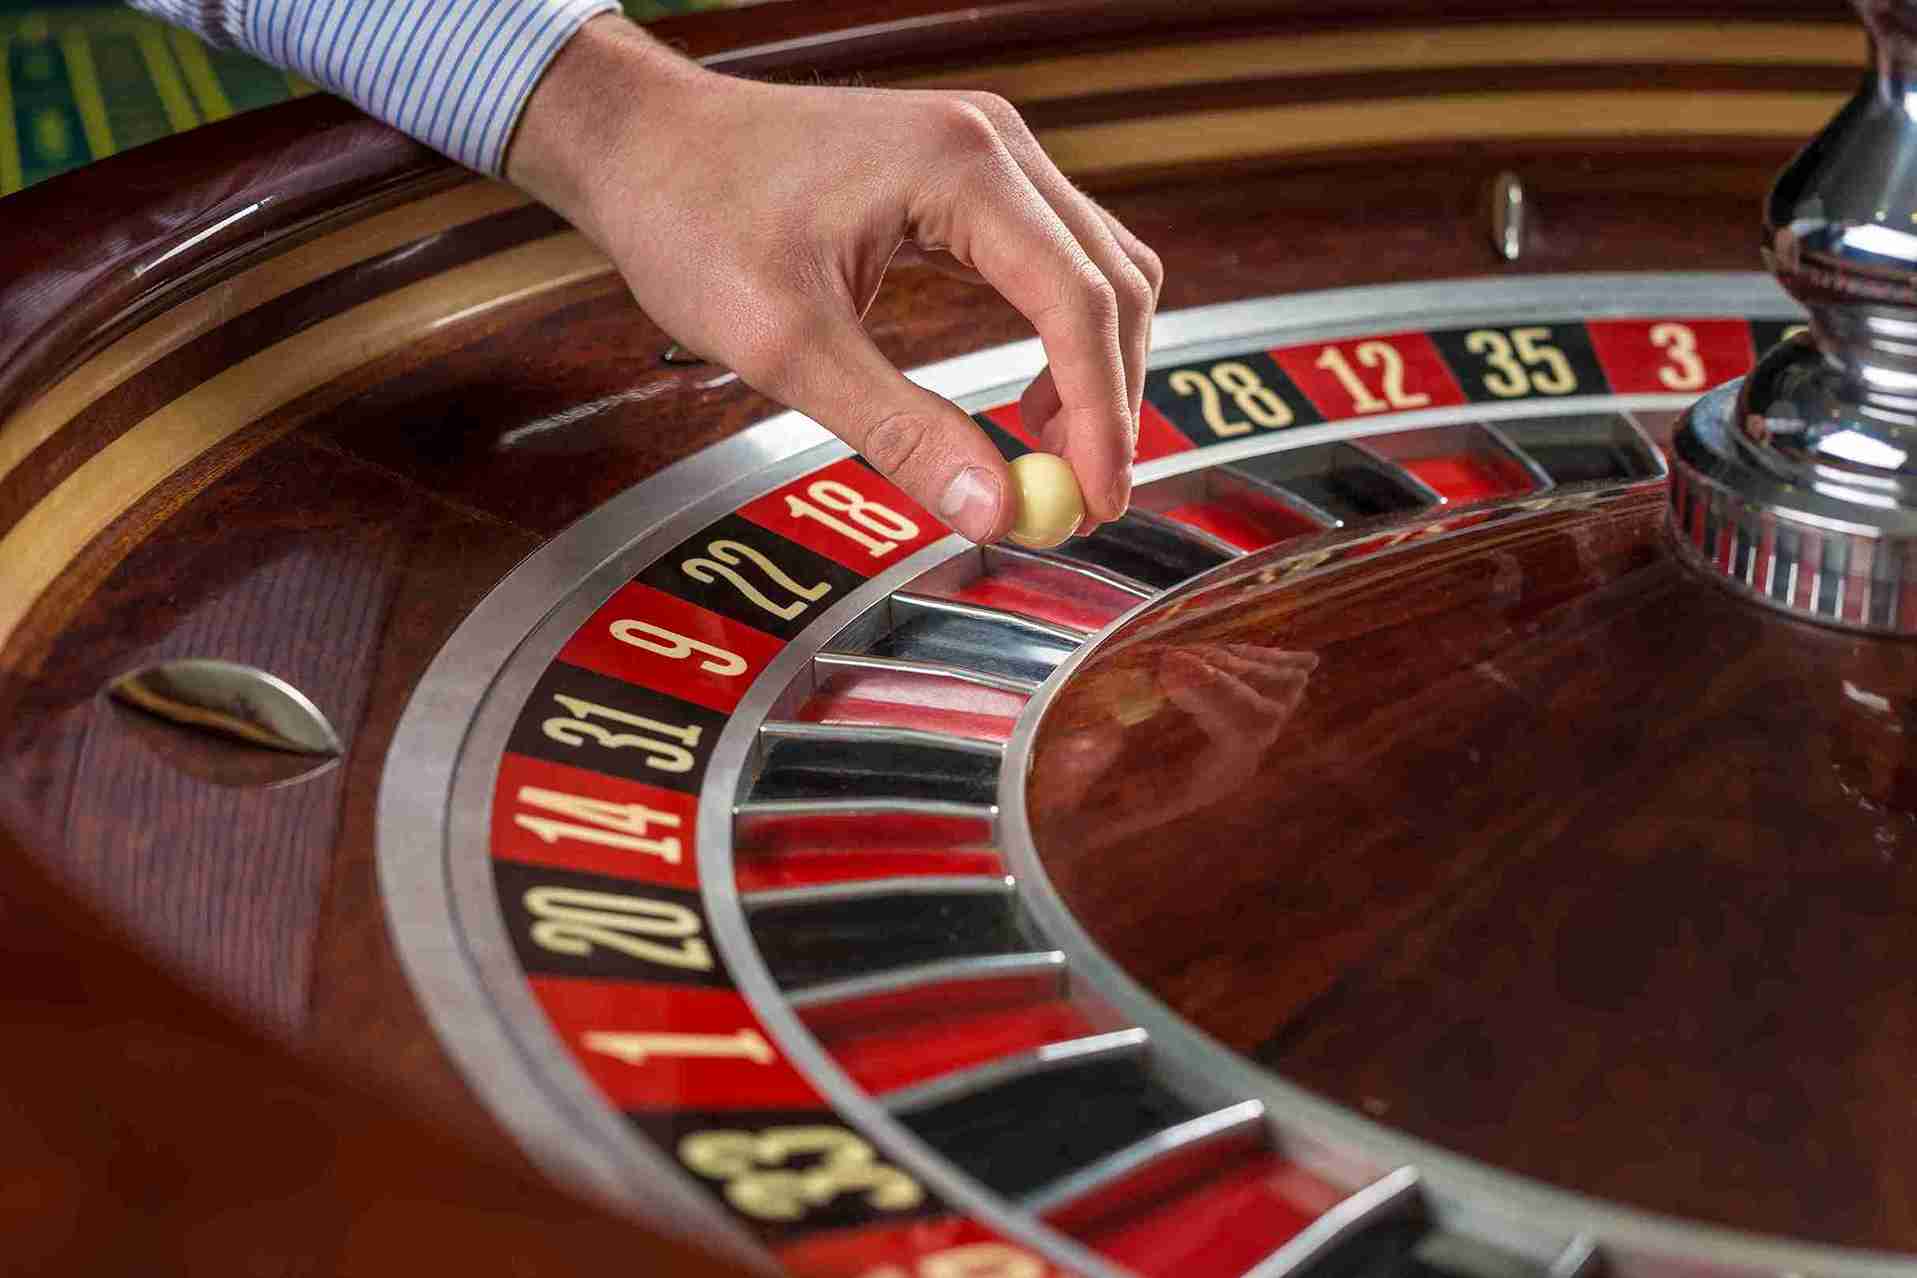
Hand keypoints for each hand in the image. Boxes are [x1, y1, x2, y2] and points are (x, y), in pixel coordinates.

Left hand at [505, 16, 1161, 542]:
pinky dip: (1063, 334)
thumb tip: (993, 509)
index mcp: (960, 168)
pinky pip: (1057, 258)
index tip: (1097, 501)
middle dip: (1108, 400)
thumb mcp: (788, 346)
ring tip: (1047, 457)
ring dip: (1093, 369)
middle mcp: (994, 145)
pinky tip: (1023, 398)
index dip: (1102, 415)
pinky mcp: (972, 174)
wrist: (641, 142)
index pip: (1080, 303)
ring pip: (1099, 271)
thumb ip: (900, 430)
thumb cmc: (691, 218)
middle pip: (1113, 284)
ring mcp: (989, 152)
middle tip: (1079, 500)